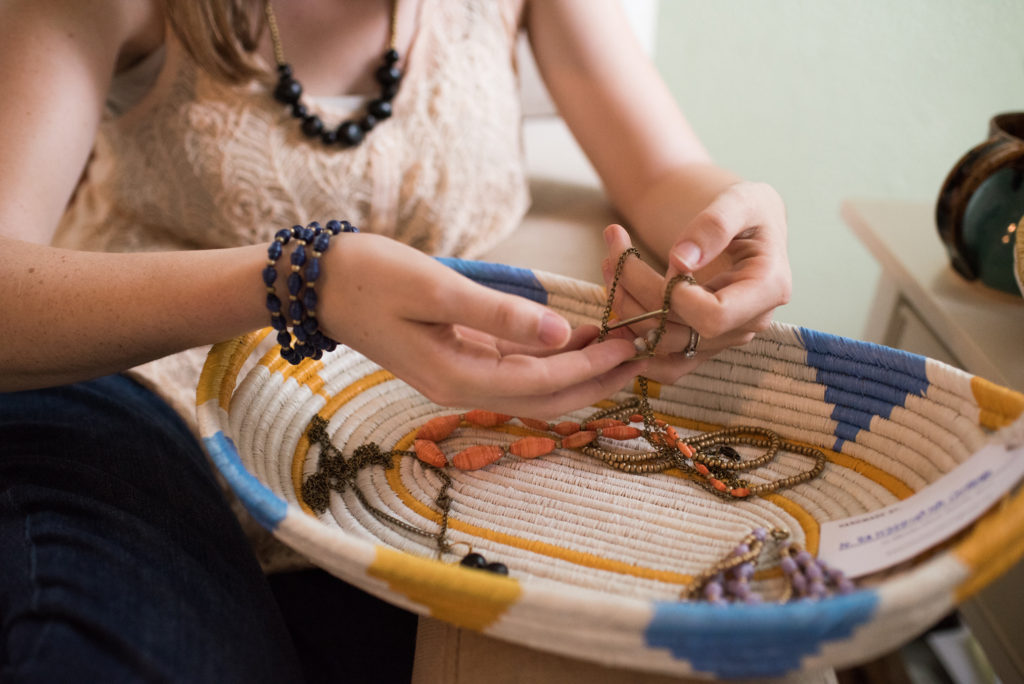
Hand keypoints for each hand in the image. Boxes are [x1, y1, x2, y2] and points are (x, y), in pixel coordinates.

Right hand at [318, 233, 643, 417]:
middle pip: (543, 396)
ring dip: (577, 368)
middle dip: (595, 379)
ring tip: (621, 343)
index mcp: (455, 376)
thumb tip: (561, 330)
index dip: (589, 366)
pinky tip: (577, 335)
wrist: (317, 283)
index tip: (629, 344)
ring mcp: (458, 374)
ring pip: (532, 384)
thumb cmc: (371, 277)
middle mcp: (460, 386)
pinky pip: (514, 366)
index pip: (540, 382)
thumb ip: (500, 314)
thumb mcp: (437, 290)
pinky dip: (550, 355)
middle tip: (642, 356)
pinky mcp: (457, 357)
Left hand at [601, 182, 790, 382]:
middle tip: (613, 250)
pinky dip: (631, 340)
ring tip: (610, 264)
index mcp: (768, 289)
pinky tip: (615, 305)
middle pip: (679, 330)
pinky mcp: (701, 344)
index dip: (675, 296)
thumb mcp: (740, 200)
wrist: (744, 224)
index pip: (714, 316)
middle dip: (636, 291)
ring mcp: (723, 339)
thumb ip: (714, 225)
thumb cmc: (747, 208)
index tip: (662, 258)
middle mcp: (748, 323)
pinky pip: (662, 361)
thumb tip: (681, 260)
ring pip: (660, 344)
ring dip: (624, 308)